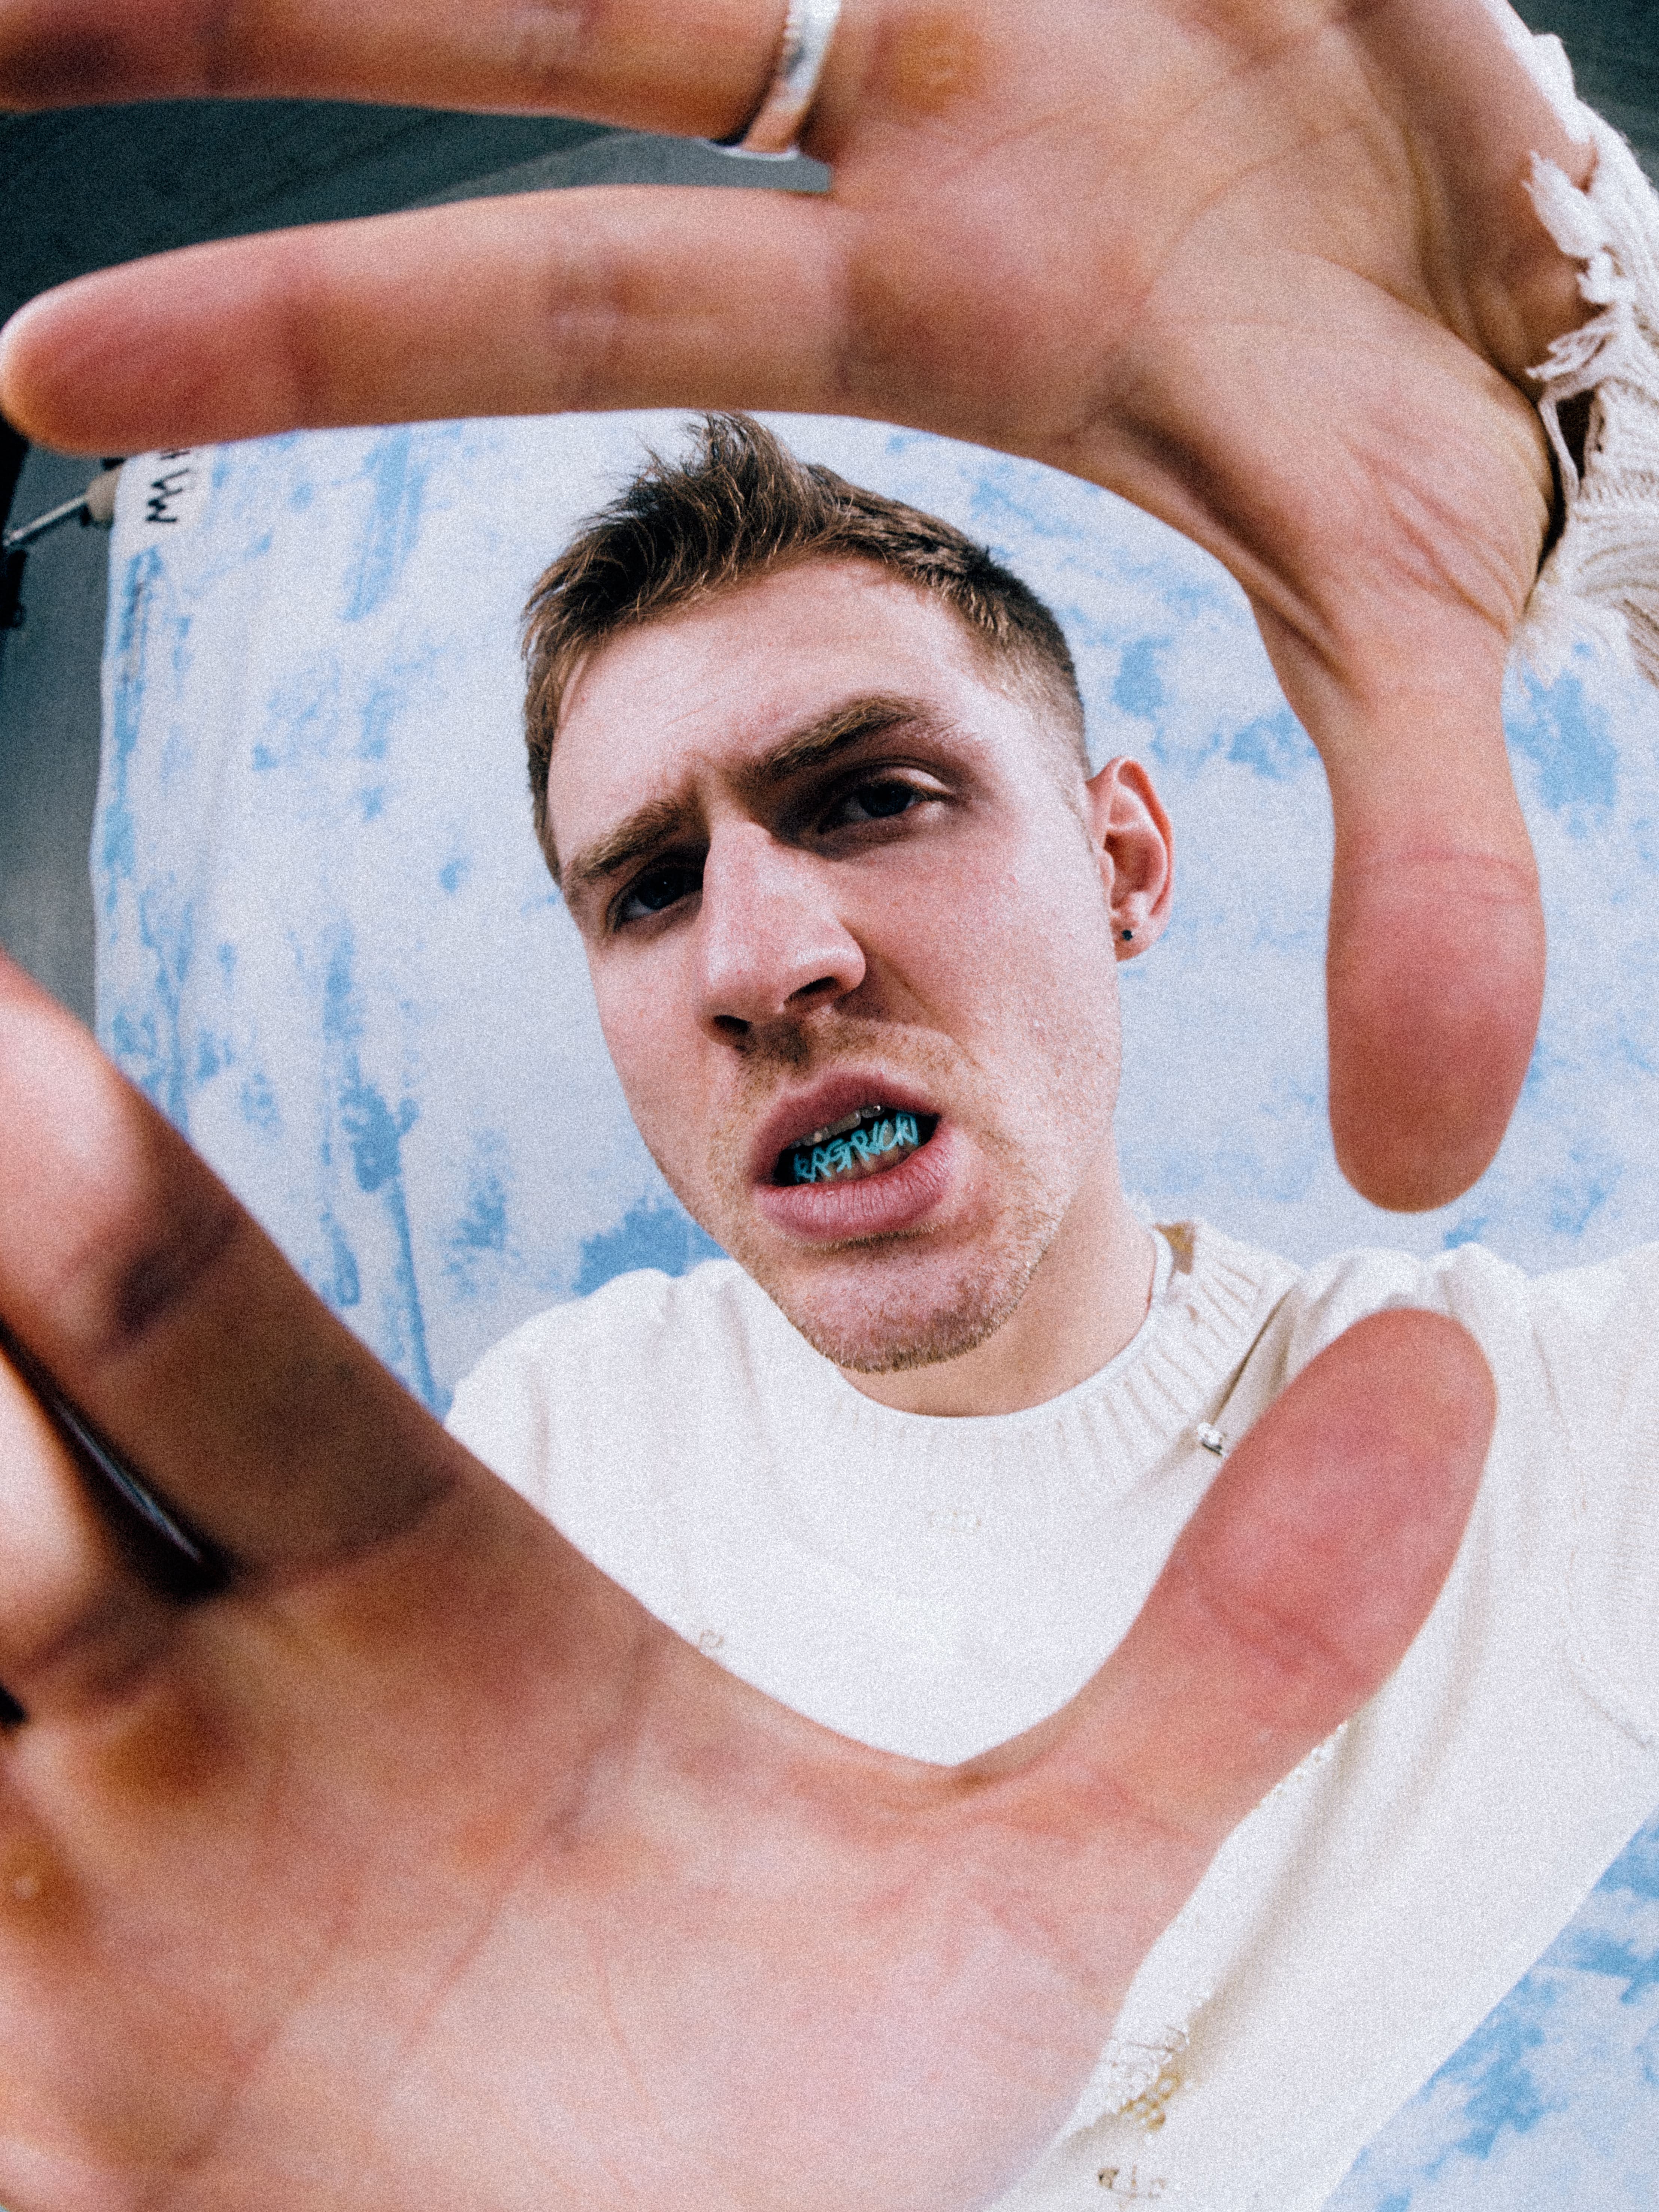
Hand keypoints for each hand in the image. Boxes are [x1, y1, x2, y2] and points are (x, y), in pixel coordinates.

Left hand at [0, 0, 1597, 1208]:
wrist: (1541, 221)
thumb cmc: (1442, 409)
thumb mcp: (1413, 630)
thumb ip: (1411, 884)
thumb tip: (1420, 1159)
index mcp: (941, 294)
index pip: (557, 308)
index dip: (301, 339)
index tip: (30, 380)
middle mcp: (899, 104)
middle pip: (494, 31)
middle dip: (212, 20)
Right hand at [0, 950, 1491, 2210]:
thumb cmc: (808, 2133)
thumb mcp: (1030, 1882)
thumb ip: (1238, 1633)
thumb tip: (1453, 1378)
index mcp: (421, 1600)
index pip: (216, 1336)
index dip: (100, 1186)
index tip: (18, 1036)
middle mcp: (212, 1699)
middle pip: (16, 1427)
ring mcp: (85, 1880)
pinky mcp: (23, 2066)